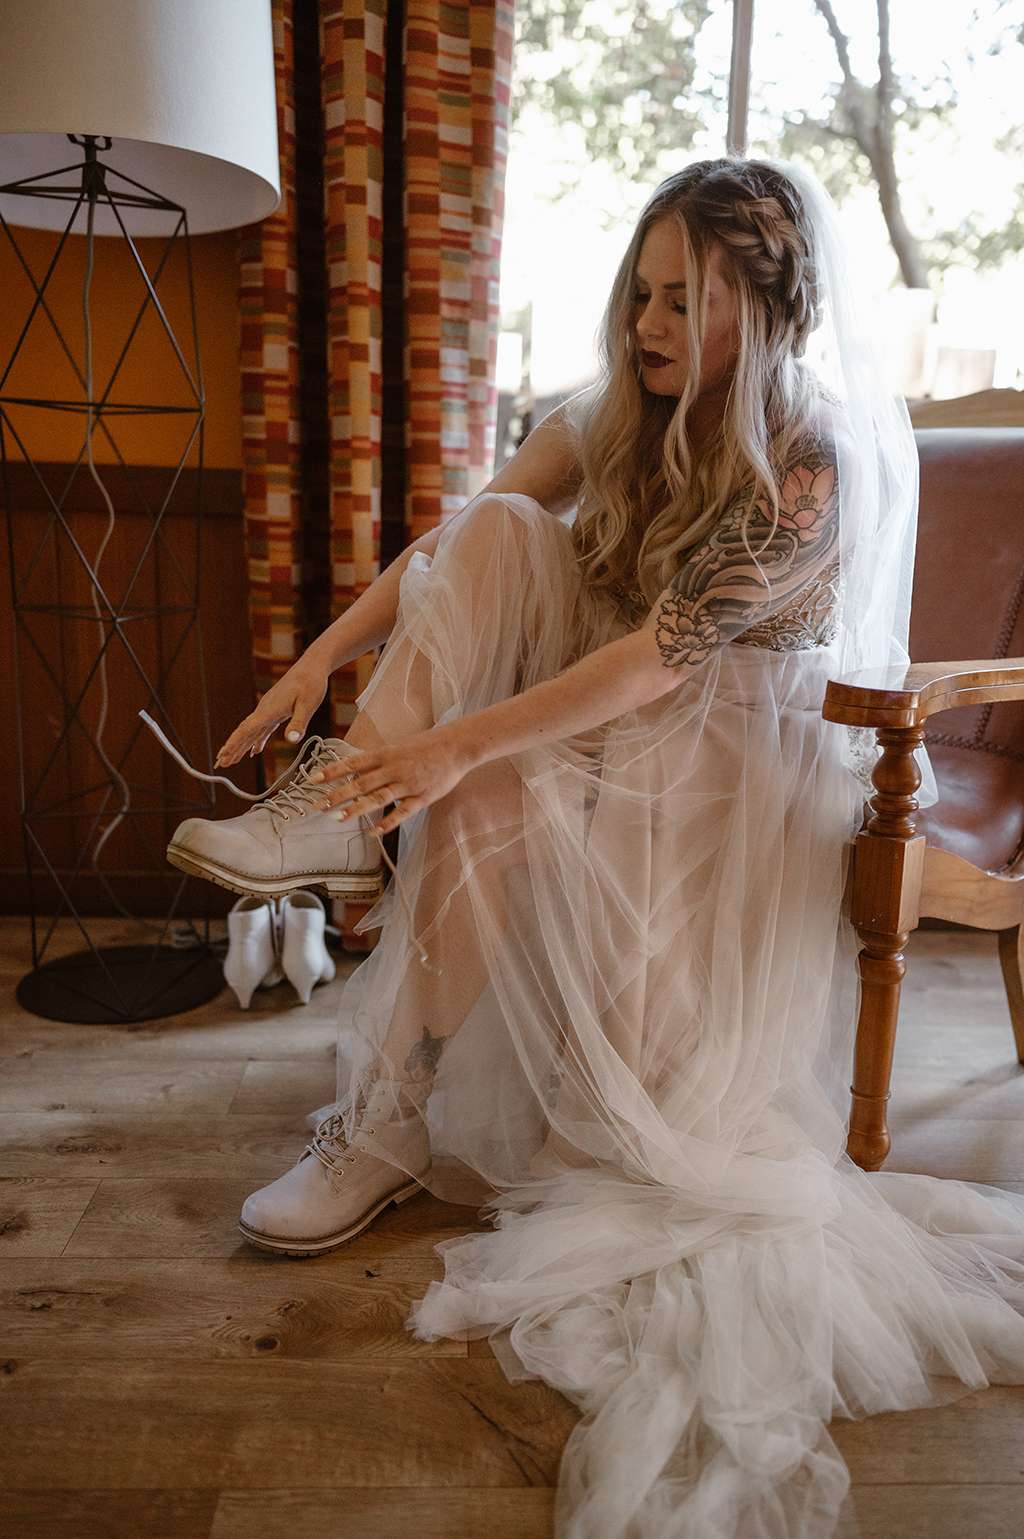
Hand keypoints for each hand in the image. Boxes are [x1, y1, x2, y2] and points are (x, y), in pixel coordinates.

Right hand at [214, 658, 329, 766]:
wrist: (311, 666)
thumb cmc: (311, 683)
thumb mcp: (308, 704)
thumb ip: (299, 722)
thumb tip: (292, 739)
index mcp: (269, 710)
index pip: (247, 730)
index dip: (234, 743)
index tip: (223, 755)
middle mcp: (264, 710)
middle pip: (244, 732)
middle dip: (232, 748)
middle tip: (220, 764)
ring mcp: (268, 710)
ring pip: (251, 731)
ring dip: (241, 746)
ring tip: (231, 759)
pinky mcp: (275, 710)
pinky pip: (262, 728)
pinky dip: (256, 740)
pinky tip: (254, 750)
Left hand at [306, 724, 477, 834]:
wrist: (457, 745)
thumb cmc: (427, 745)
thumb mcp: (399, 746)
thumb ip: (379, 759)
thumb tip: (355, 768)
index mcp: (386, 753)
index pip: (353, 763)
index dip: (332, 771)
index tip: (313, 779)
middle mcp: (393, 768)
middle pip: (360, 783)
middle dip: (337, 795)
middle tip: (318, 806)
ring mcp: (408, 783)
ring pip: (378, 798)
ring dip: (357, 808)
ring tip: (339, 818)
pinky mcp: (423, 797)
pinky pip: (402, 812)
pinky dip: (387, 823)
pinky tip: (373, 831)